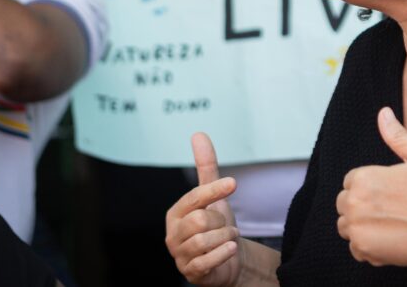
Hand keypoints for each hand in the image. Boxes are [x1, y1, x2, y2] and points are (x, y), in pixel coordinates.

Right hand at [165, 133, 241, 285]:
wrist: (228, 258)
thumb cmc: (217, 224)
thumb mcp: (213, 195)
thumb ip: (205, 166)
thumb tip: (198, 134)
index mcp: (176, 213)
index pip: (194, 198)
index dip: (215, 190)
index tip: (233, 183)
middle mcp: (173, 234)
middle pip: (200, 220)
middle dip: (221, 222)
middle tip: (226, 226)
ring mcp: (180, 255)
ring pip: (204, 241)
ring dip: (225, 237)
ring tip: (228, 238)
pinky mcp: (190, 273)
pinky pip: (206, 262)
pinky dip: (222, 253)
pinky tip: (230, 249)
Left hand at [336, 107, 406, 267]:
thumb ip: (396, 135)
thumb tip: (383, 112)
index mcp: (364, 177)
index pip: (350, 182)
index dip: (371, 188)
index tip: (391, 194)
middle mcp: (355, 202)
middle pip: (344, 204)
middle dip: (363, 207)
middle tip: (393, 211)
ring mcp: (358, 229)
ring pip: (347, 227)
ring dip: (363, 228)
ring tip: (392, 225)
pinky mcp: (365, 251)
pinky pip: (356, 249)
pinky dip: (370, 248)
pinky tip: (393, 240)